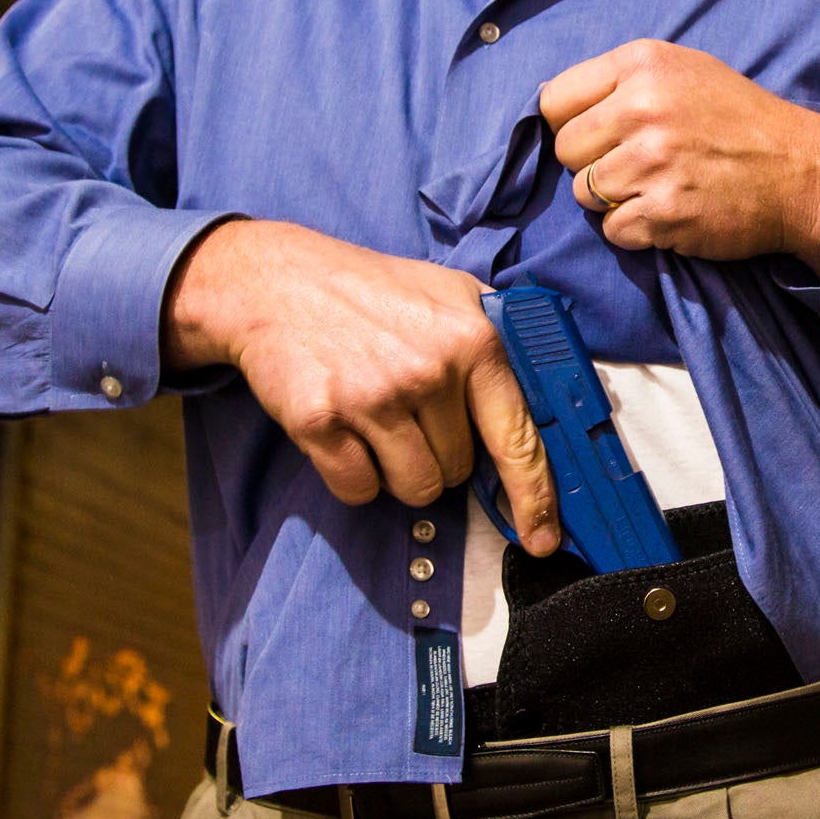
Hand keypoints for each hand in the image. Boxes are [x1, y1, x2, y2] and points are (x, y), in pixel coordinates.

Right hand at [160, 221, 559, 552]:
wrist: (277, 282)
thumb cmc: (371, 291)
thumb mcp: (451, 293)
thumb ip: (499, 345)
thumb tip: (541, 408)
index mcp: (474, 339)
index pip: (519, 438)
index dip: (535, 497)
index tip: (542, 537)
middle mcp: (430, 370)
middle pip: (457, 471)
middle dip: (437, 453)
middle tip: (407, 409)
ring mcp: (374, 397)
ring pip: (415, 489)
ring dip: (398, 470)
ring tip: (376, 419)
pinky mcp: (321, 421)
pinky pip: (359, 491)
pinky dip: (354, 475)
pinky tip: (345, 429)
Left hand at [540, 39, 819, 270]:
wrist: (801, 171)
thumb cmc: (738, 120)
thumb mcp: (684, 70)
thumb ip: (621, 82)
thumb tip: (555, 109)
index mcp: (643, 64)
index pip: (554, 101)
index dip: (572, 124)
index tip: (599, 135)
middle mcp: (644, 107)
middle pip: (566, 151)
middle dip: (592, 163)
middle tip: (638, 164)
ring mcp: (653, 162)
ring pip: (584, 194)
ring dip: (615, 199)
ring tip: (660, 185)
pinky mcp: (665, 212)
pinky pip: (613, 230)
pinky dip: (637, 229)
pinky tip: (670, 211)